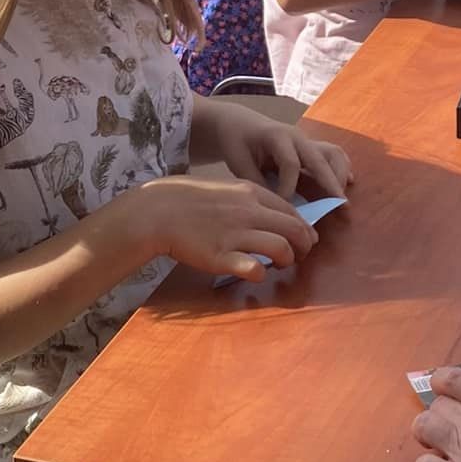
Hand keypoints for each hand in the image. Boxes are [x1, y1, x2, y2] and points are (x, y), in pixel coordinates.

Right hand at [134, 176, 315, 281]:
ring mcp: (235, 234)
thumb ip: (249, 199)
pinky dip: (261, 273)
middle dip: (304, 246)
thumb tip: (271, 214)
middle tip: (300, 256)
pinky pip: (254, 268)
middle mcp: (248, 212)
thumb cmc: (187, 198)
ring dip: (287, 260)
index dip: (304, 229)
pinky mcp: (221, 257)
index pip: (292, 211)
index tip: (304, 239)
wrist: (156, 211)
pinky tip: (257, 273)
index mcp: (251, 193)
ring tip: (280, 265)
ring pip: (281, 248)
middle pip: (294, 230)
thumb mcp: (224, 188)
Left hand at [211, 103, 353, 199]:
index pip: (290, 164)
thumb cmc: (236, 143)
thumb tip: (274, 208)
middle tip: (340, 208)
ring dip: (340, 176)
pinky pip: (334, 155)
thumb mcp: (238, 163)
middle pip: (319, 159)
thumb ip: (255, 183)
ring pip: (333, 154)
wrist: (239, 123)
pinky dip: (342, 170)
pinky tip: (348, 185)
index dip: (289, 188)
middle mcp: (297, 136)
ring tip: (342, 201)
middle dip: (330, 184)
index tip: (285, 210)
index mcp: (276, 136)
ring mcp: (307, 140)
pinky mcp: (311, 147)